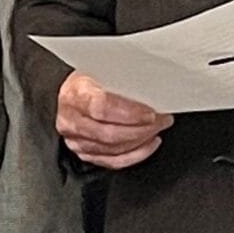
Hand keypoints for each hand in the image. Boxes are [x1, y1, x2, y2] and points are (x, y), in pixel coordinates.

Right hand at [57, 70, 171, 170]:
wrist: (72, 93)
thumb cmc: (89, 80)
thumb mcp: (102, 71)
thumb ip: (122, 81)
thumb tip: (151, 89)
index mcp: (75, 95)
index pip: (101, 108)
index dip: (129, 113)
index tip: (150, 113)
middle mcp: (71, 120)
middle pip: (109, 133)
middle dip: (142, 129)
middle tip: (162, 120)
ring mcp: (76, 139)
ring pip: (113, 149)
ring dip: (142, 140)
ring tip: (157, 127)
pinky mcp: (84, 153)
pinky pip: (113, 161)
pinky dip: (135, 154)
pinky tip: (148, 143)